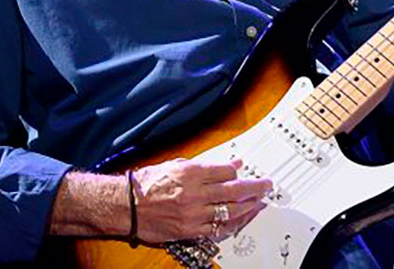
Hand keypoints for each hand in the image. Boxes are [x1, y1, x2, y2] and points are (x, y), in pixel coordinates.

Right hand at [132, 157, 271, 243]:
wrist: (126, 206)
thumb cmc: (147, 183)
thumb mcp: (176, 165)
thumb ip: (204, 164)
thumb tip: (229, 163)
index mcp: (191, 173)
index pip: (226, 171)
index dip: (238, 170)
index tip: (244, 170)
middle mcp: (194, 193)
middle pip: (234, 190)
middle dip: (255, 188)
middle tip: (266, 185)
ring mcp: (193, 214)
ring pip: (230, 211)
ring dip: (248, 207)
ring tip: (259, 203)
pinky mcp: (189, 230)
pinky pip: (218, 229)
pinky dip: (232, 224)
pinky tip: (241, 219)